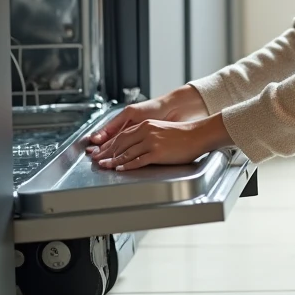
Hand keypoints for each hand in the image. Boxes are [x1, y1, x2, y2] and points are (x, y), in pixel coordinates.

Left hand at [85, 85, 209, 158]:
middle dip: (106, 153)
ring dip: (113, 161)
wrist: (198, 135)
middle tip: (97, 159)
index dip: (109, 144)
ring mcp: (151, 142)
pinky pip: (138, 161)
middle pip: (120, 143)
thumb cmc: (183, 135)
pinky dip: (127, 166)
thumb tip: (135, 146)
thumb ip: (147, 135)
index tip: (100, 150)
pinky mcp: (157, 153)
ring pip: (126, 153)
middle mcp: (146, 132)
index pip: (122, 135)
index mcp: (146, 125)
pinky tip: (120, 169)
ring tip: (105, 166)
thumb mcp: (161, 129)